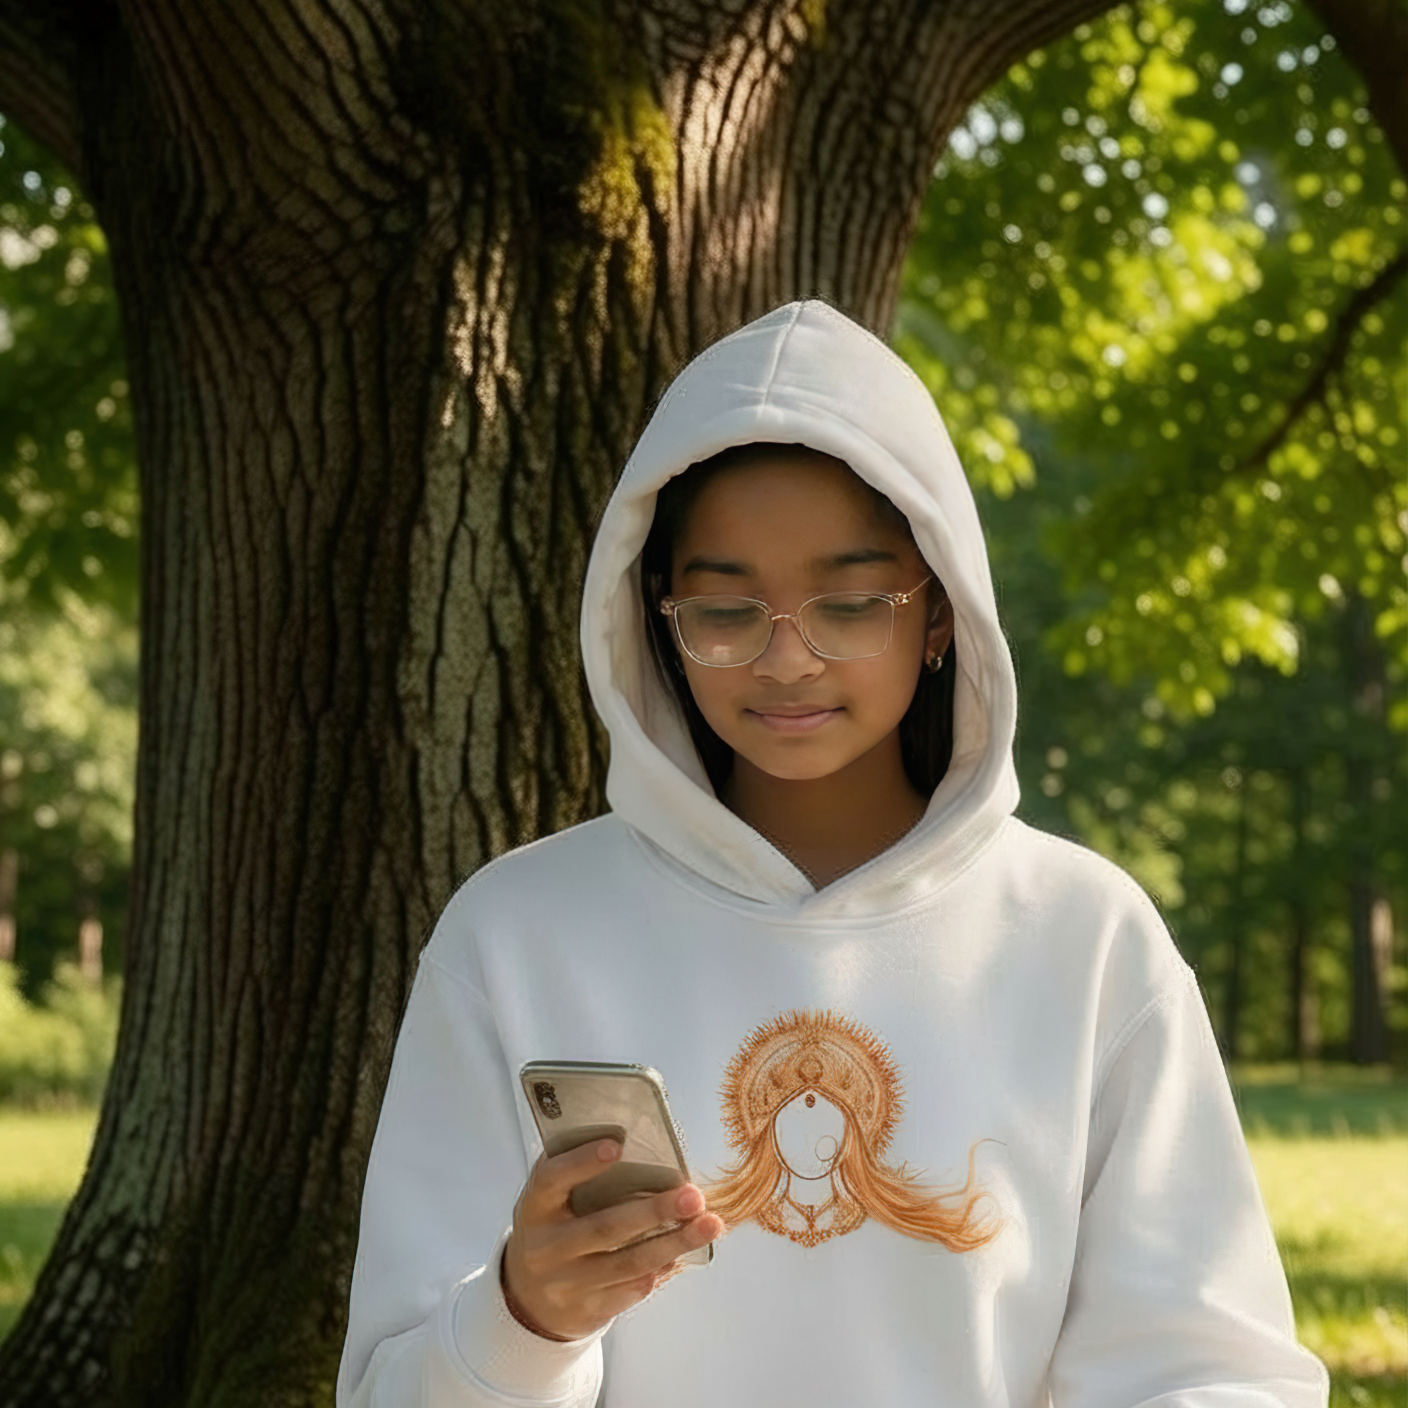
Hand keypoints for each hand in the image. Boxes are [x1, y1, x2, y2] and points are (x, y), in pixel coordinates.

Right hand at [502, 1139, 722, 1340]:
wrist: (529, 1299)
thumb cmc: (551, 1230)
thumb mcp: (549, 1200)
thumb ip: (575, 1173)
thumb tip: (631, 1144)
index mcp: (534, 1209)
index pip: (552, 1180)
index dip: (581, 1162)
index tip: (617, 1144)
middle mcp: (545, 1249)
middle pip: (605, 1228)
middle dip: (654, 1211)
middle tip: (693, 1196)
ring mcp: (566, 1285)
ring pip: (628, 1263)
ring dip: (674, 1243)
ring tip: (709, 1225)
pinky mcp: (588, 1311)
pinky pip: (632, 1288)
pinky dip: (662, 1268)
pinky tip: (684, 1252)